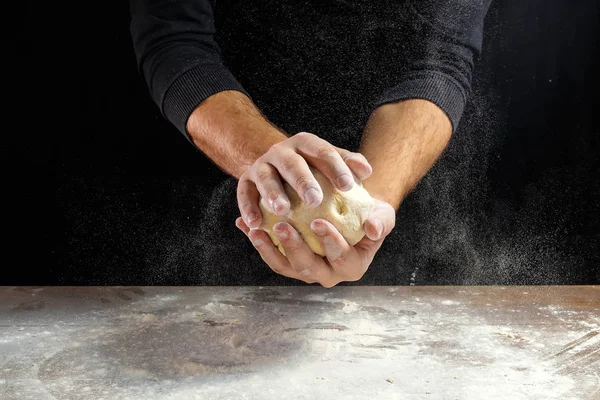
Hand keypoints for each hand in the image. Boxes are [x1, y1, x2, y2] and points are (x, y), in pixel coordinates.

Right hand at [236, 132, 372, 228]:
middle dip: (303, 180)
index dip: (336, 167)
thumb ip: (350, 164)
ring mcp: (262, 165)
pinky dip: (247, 208)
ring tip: (283, 209)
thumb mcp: (332, 162)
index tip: (348, 186)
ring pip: (266, 177)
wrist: (277, 165)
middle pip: (293, 163)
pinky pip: (244, 193)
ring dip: (273, 193)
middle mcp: (282, 151)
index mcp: (306, 143)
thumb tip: (367, 172)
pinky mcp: (246, 180)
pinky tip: (255, 224)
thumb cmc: (315, 170)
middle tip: (315, 200)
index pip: (323, 152)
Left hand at [236, 198, 395, 286]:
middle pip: (308, 267)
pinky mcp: (288, 262)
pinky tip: (243, 224)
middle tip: (282, 226)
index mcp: (352, 267)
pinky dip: (257, 240)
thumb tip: (373, 229)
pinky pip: (270, 254)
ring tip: (255, 230)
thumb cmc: (370, 214)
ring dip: (267, 249)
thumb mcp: (383, 215)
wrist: (350, 211)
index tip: (318, 222)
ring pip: (284, 266)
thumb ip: (381, 222)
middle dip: (294, 248)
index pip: (341, 259)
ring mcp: (305, 270)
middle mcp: (328, 274)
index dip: (330, 243)